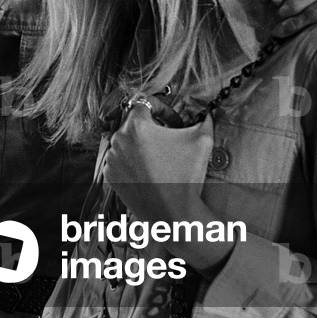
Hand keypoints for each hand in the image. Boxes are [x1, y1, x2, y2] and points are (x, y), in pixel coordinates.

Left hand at [103, 105, 211, 222]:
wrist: (173, 214)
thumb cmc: (187, 175)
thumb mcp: (203, 140)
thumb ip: (204, 119)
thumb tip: (207, 112)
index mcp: (136, 125)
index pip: (145, 103)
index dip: (163, 109)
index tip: (175, 122)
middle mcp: (118, 139)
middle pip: (134, 123)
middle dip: (152, 128)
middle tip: (170, 140)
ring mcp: (111, 159)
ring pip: (126, 142)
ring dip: (141, 145)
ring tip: (160, 157)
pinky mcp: (109, 176)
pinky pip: (119, 161)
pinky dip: (132, 162)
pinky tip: (149, 170)